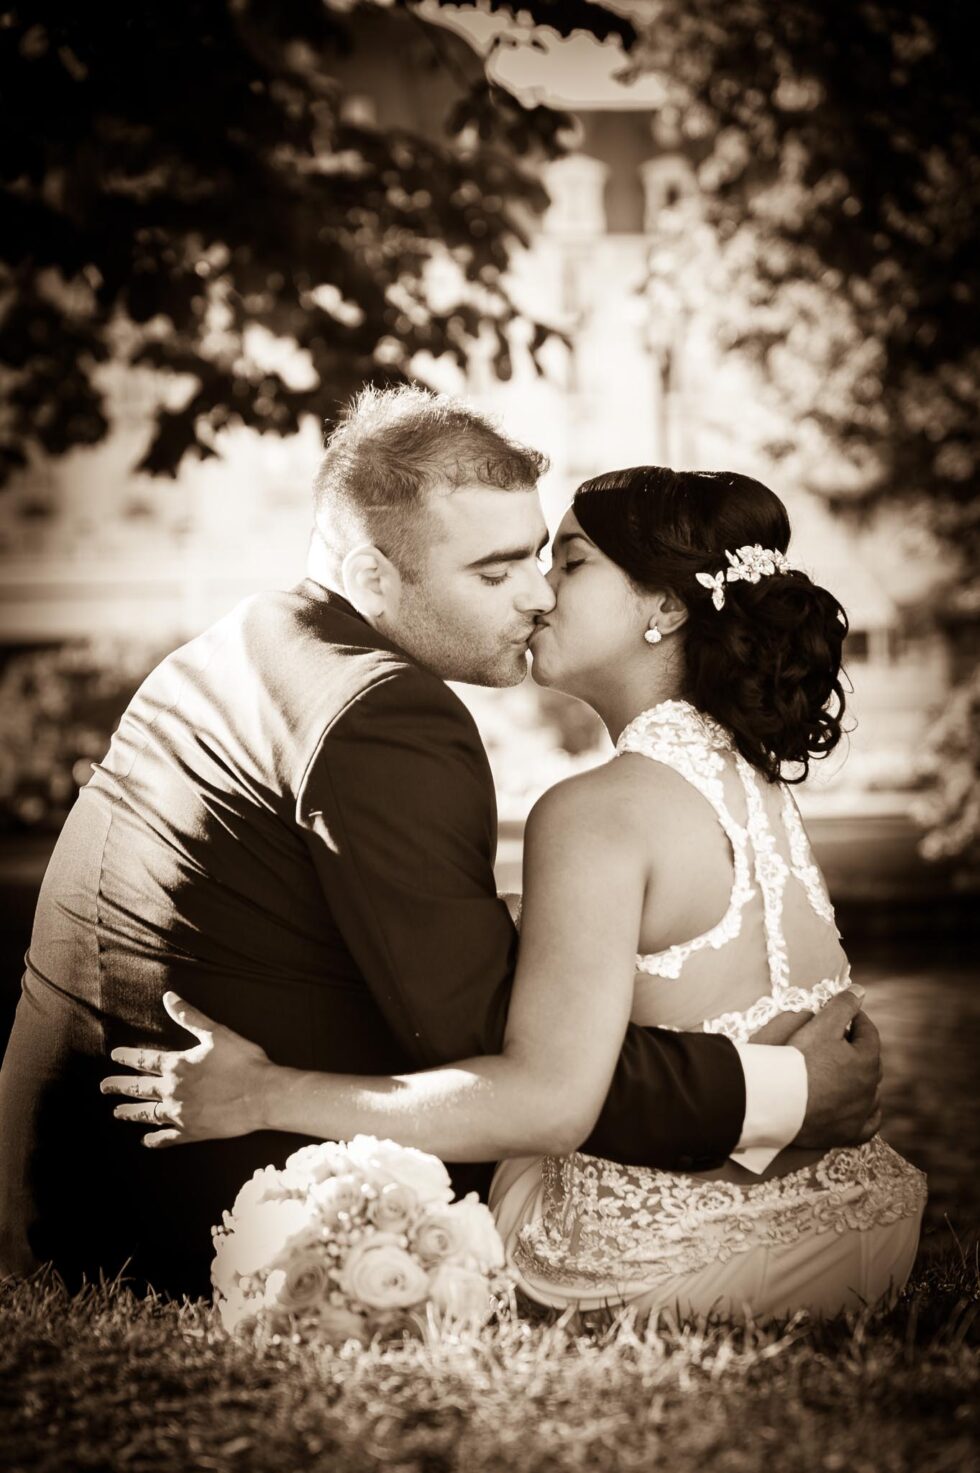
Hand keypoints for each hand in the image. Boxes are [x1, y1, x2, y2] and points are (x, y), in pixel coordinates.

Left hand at [100, 992, 272, 1147]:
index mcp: (177, 1065)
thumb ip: (190, 1016)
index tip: (114, 1056)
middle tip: (104, 1087)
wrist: (263, 1095)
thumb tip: (169, 997)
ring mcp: (181, 1114)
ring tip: (117, 1113)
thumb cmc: (243, 1062)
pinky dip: (155, 1139)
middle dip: (120, 1086)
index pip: (145, 1060)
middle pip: (139, 1088)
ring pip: (148, 1114)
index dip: (128, 1057)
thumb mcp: (216, 1033)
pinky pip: (167, 1138)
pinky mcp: (192, 1132)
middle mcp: (173, 1091)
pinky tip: (146, 1141)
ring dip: (131, 1113)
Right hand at [790, 989, 882, 1148]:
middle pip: (869, 1061)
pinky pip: (868, 1124)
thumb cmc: (799, 1060)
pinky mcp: (848, 1134)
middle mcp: (870, 1088)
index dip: (856, 1018)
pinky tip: (860, 1109)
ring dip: (862, 1080)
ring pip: (871, 1093)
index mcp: (867, 1060)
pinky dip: (866, 1114)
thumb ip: (842, 1006)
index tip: (843, 1012)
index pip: (868, 1032)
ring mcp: (860, 1113)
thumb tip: (859, 991)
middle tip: (838, 1039)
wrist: (778, 1102)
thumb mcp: (820, 1025)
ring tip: (845, 1071)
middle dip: (858, 1048)